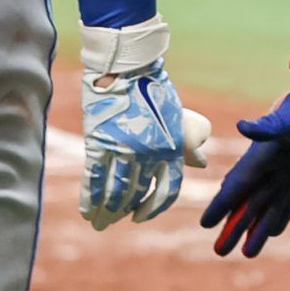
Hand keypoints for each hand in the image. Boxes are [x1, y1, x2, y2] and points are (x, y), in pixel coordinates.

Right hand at [80, 19, 209, 231]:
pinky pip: (94, 178)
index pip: (167, 190)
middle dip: (123, 212)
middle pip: (137, 194)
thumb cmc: (155, 90)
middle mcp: (149, 154)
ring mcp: (123, 150)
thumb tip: (203, 163)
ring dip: (106, 211)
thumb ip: (188, 145)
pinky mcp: (100, 143)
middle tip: (113, 222)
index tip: (142, 216)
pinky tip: (87, 211)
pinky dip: (90, 198)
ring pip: (115, 191)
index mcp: (171, 149)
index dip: (154, 207)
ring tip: (100, 223)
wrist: (128, 67)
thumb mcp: (178, 119)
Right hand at [198, 38, 289, 257]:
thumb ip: (273, 124)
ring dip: (256, 229)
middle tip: (219, 252)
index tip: (206, 224)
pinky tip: (271, 233)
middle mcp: (273, 165)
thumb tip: (242, 127)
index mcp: (265, 151)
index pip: (238, 184)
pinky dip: (279, 218)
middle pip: (249, 202)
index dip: (223, 204)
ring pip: (268, 207)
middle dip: (234, 226)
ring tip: (245, 254)